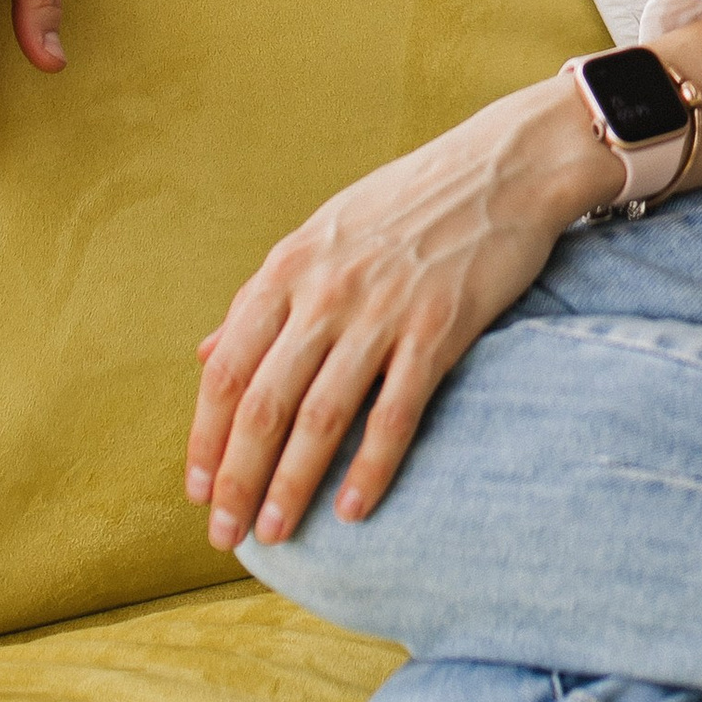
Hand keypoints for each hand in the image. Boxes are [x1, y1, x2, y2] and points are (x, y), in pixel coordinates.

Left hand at [186, 75, 615, 550]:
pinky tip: (353, 510)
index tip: (199, 491)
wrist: (501, 165)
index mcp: (288, 268)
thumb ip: (265, 299)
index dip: (206, 438)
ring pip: (320, 418)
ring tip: (276, 534)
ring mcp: (382, 311)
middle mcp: (325, 292)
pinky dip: (371, 468)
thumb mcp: (321, 235)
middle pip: (264, 404)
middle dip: (238, 479)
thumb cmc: (407, 202)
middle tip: (226, 536)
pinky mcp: (439, 329)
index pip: (227, 369)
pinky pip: (395, 413)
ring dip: (292, 486)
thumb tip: (206, 357)